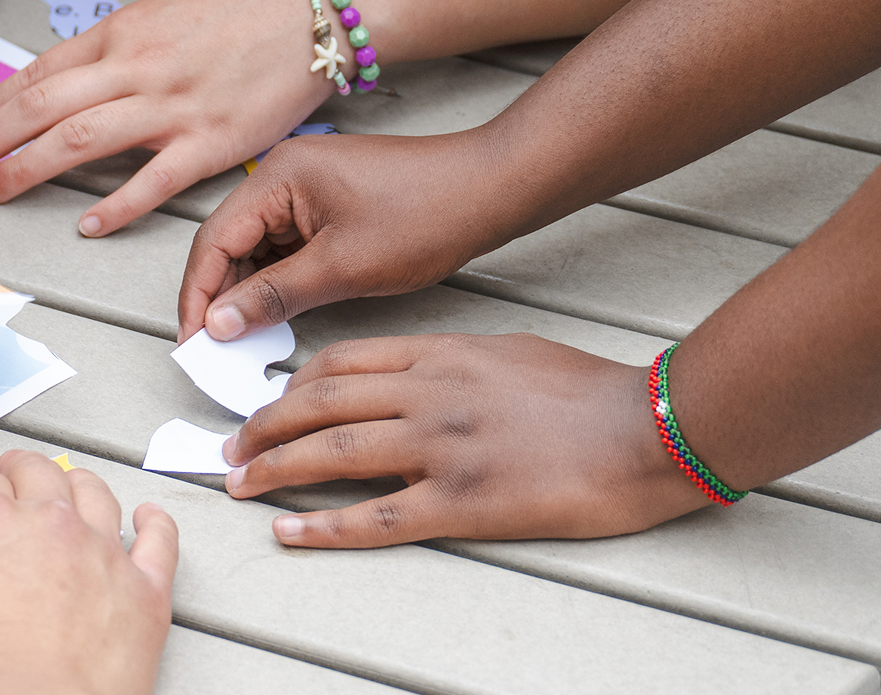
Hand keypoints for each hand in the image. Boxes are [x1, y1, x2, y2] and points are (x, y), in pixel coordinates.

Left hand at [0, 0, 336, 236]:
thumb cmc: (239, 12)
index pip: (34, 74)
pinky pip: (153, 179)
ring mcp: (172, 105)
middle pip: (40, 107)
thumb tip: (63, 81)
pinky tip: (85, 224)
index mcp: (119, 34)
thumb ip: (111, 49)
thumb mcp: (161, 14)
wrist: (311, 11)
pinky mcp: (212, 141)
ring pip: (78, 139)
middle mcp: (135, 67)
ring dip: (26, 168)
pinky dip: (115, 204)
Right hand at [0, 450, 177, 694]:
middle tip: (14, 475)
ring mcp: (101, 550)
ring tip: (73, 482)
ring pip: (96, 493)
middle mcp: (49, 521)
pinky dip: (156, 523)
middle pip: (37, 472)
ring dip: (81, 482)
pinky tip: (148, 515)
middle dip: (21, 469)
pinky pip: (159, 541)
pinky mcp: (143, 587)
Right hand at [178, 129, 532, 340]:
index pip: (213, 239)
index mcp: (277, 175)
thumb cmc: (427, 214)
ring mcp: (306, 187)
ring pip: (257, 247)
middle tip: (214, 349)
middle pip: (229, 241)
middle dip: (220, 296)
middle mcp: (282, 173)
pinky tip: (279, 314)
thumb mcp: (342, 267)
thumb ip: (273, 296)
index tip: (193, 341)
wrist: (492, 188)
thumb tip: (220, 323)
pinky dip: (278, 280)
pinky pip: (286, 245)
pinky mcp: (327, 203)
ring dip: (250, 291)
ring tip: (245, 340)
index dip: (198, 295)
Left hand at [221, 333, 706, 547]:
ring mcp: (442, 448)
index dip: (291, 383)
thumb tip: (408, 369)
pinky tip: (289, 531)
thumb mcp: (508, 349)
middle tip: (231, 447)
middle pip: (320, 403)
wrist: (649, 426)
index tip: (266, 400)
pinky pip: (377, 516)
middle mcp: (429, 394)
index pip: (341, 361)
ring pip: (334, 453)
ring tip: (239, 483)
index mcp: (440, 353)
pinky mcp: (463, 502)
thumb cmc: (588, 389)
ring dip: (275, 468)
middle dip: (264, 425)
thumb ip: (450, 359)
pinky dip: (323, 526)